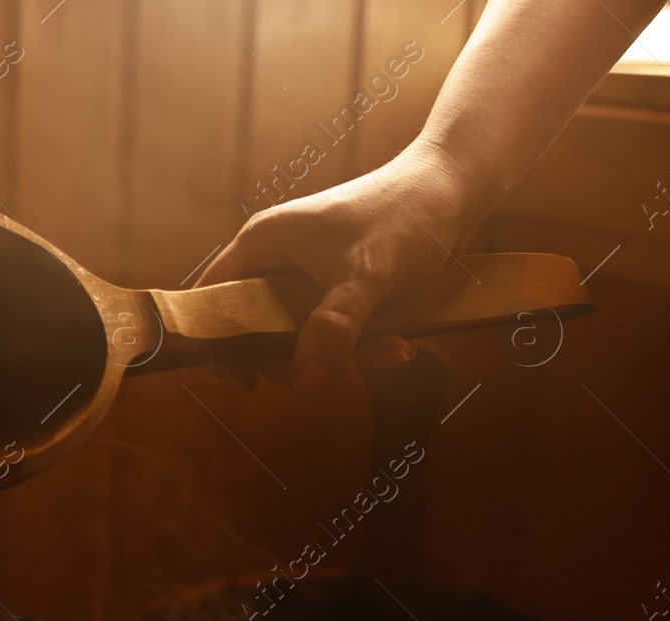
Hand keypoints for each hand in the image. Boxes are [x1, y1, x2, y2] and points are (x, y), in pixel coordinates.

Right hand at [198, 140, 493, 392]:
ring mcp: (309, 282)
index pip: (211, 300)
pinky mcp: (339, 296)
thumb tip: (306, 381)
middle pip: (257, 335)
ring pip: (301, 344)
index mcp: (262, 245)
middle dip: (296, 363)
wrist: (458, 191)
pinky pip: (334, 339)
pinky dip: (361, 352)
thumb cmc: (406, 214)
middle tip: (336, 375)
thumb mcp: (365, 275)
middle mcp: (277, 264)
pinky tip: (398, 346)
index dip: (213, 342)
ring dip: (340, 362)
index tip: (244, 379)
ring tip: (387, 354)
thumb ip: (333, 329)